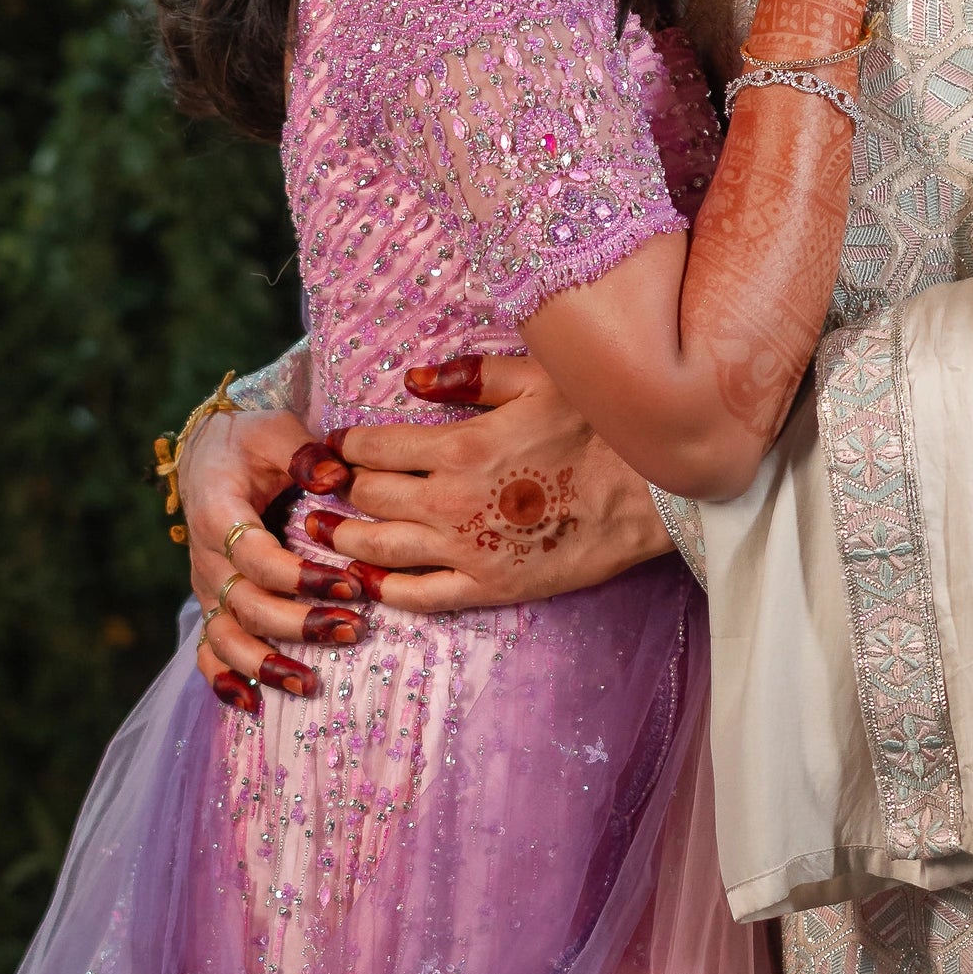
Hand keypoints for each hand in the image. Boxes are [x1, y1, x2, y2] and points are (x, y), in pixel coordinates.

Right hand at [180, 399, 356, 709]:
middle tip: (352, 629)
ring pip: (226, 638)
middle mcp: (207, 558)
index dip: (299, 578)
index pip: (256, 558)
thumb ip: (305, 452)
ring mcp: (208, 588)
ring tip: (309, 685)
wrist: (211, 454)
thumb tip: (335, 476)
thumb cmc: (252, 442)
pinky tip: (253, 706)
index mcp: (218, 513)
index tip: (351, 583)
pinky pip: (209, 651)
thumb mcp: (277, 430)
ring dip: (265, 665)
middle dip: (298, 624)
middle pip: (245, 605)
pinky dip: (225, 681)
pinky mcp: (213, 605)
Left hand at [319, 353, 671, 612]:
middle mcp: (449, 502)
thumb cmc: (599, 428)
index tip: (336, 444)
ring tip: (321, 533)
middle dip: (337, 489)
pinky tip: (368, 581)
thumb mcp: (537, 380)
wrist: (652, 493)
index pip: (373, 447)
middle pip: (367, 497)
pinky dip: (385, 589)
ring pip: (378, 549)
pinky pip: (420, 596)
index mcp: (457, 447)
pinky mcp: (489, 587)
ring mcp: (466, 551)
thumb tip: (409, 380)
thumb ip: (468, 377)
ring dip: (342, 539)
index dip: (346, 444)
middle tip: (322, 486)